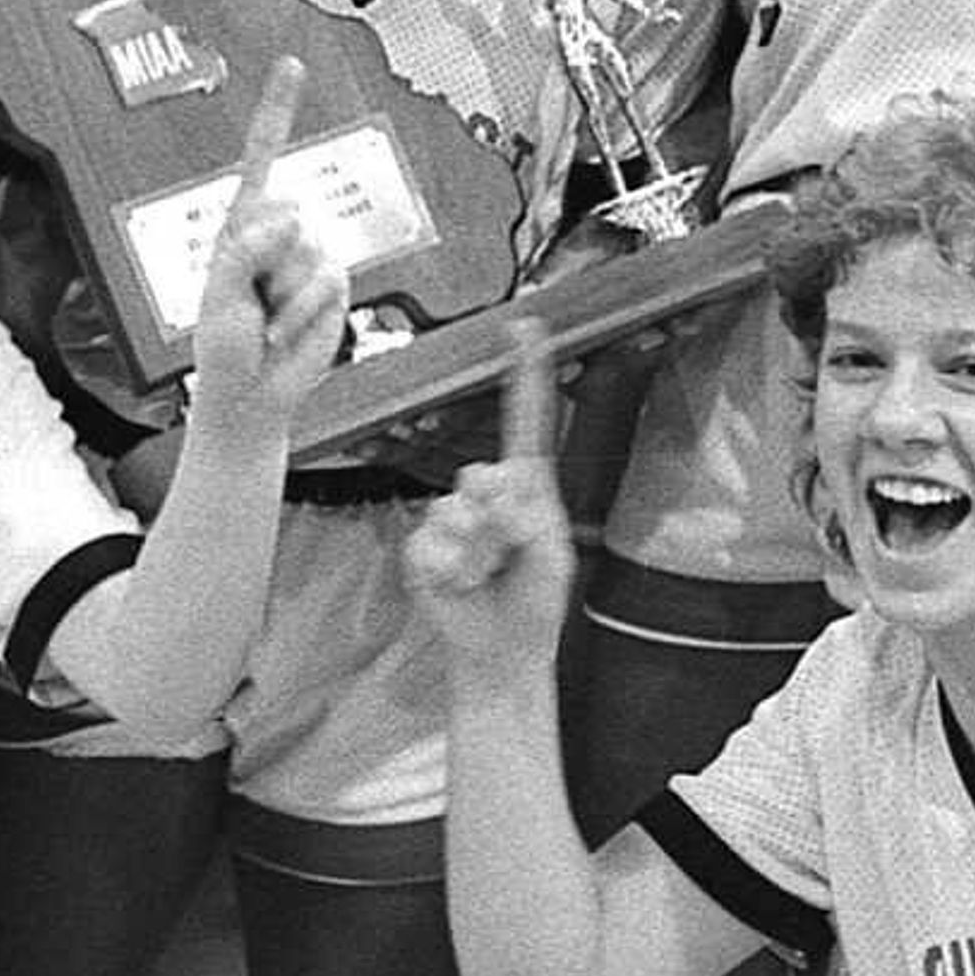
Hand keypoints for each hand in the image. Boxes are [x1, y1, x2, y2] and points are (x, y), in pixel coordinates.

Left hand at [185, 56, 349, 443]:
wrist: (253, 394)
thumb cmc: (224, 348)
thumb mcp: (217, 296)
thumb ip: (245, 250)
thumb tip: (287, 217)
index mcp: (240, 223)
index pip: (261, 155)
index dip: (278, 108)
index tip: (292, 63)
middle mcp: (276, 232)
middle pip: (285, 213)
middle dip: (266, 260)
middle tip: (250, 301)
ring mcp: (306, 257)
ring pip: (309, 251)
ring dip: (284, 294)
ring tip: (267, 318)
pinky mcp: (332, 284)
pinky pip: (328, 280)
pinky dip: (304, 310)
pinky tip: (288, 328)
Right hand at [402, 322, 577, 670]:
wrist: (499, 649)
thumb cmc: (534, 600)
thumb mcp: (552, 556)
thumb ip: (530, 519)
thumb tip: (496, 488)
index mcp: (527, 487)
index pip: (524, 419)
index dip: (524, 372)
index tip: (525, 326)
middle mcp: (484, 493)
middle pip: (482, 475)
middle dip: (498, 518)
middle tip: (511, 553)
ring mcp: (449, 516)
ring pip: (456, 513)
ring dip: (478, 552)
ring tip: (489, 574)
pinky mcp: (422, 543)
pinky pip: (431, 541)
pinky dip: (452, 567)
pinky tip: (461, 582)